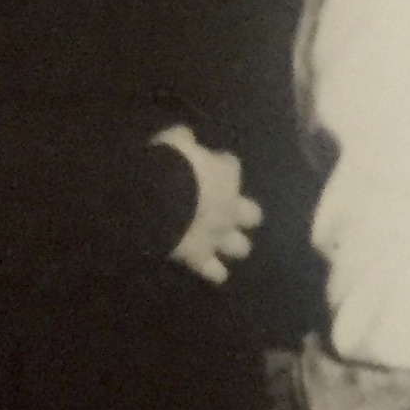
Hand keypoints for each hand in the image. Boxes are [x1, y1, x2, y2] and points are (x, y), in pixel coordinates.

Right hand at [154, 124, 258, 282]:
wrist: (157, 200)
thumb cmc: (168, 166)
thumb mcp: (173, 142)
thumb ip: (183, 139)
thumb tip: (185, 135)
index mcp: (225, 174)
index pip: (231, 166)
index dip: (222, 167)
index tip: (212, 167)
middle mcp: (231, 206)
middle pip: (252, 214)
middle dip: (244, 215)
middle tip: (231, 214)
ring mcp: (219, 234)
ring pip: (240, 247)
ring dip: (233, 246)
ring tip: (224, 246)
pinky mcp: (201, 256)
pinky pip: (213, 271)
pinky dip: (213, 272)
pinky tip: (213, 274)